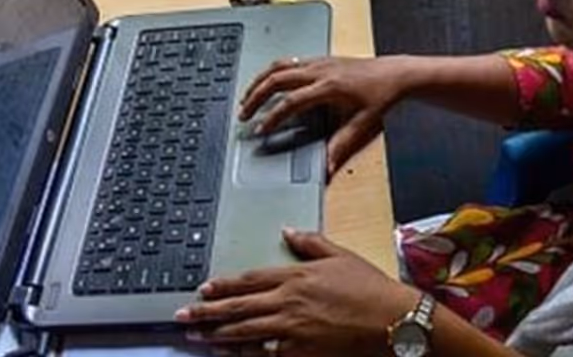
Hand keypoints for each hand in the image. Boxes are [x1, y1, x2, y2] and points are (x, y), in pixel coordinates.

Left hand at [176, 229, 418, 356]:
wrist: (391, 319)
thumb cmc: (369, 288)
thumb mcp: (340, 255)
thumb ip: (310, 242)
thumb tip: (288, 229)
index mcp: (296, 276)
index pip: (249, 279)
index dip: (223, 284)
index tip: (202, 288)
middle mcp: (288, 302)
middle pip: (238, 307)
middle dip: (206, 312)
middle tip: (182, 316)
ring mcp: (292, 330)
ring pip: (245, 332)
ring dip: (217, 334)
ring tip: (197, 336)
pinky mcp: (301, 353)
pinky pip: (265, 353)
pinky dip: (244, 353)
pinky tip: (229, 353)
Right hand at [239, 57, 410, 174]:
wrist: (395, 74)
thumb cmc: (380, 97)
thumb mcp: (362, 125)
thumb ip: (341, 147)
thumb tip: (325, 169)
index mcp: (328, 87)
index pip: (291, 102)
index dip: (272, 118)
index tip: (260, 131)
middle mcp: (319, 71)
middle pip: (276, 79)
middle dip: (255, 96)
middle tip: (242, 114)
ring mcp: (318, 62)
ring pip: (279, 66)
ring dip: (260, 81)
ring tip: (247, 98)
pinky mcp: (320, 59)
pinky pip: (288, 61)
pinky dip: (272, 72)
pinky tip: (267, 82)